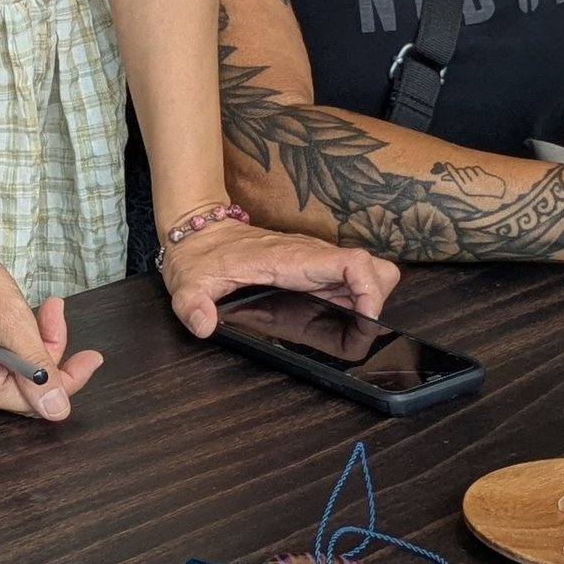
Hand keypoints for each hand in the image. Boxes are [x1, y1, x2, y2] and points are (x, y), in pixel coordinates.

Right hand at [0, 222, 101, 418]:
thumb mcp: (10, 315)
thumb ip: (38, 367)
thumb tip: (57, 408)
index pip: (32, 400)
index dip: (66, 377)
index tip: (91, 358)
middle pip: (20, 389)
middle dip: (44, 353)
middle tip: (53, 314)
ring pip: (9, 376)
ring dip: (28, 345)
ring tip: (35, 309)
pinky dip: (8, 345)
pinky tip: (11, 319)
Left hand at [159, 213, 395, 339]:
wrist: (197, 231)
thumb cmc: (198, 256)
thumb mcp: (187, 284)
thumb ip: (193, 305)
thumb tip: (204, 325)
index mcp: (289, 258)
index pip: (353, 262)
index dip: (371, 291)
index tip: (365, 320)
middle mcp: (310, 257)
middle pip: (374, 270)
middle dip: (376, 302)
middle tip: (355, 331)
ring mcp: (314, 263)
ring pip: (366, 276)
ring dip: (366, 305)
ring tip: (344, 331)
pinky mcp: (311, 271)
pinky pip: (348, 284)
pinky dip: (352, 304)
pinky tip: (331, 322)